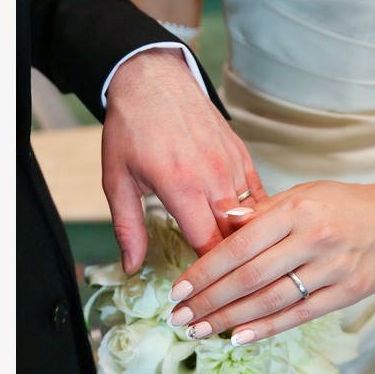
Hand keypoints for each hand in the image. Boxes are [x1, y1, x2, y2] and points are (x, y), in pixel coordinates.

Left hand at [101, 48, 266, 272]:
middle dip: (231, 266)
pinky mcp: (243, 155)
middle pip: (236, 237)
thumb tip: (131, 267)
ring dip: (247, 244)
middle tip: (224, 290)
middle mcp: (214, 177)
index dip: (208, 276)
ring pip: (252, 219)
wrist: (152, 79)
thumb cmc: (130, 129)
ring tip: (243, 269)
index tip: (203, 294)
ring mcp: (233, 164)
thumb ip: (127, 227)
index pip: (208, 246)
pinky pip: (258, 196)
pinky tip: (253, 237)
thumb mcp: (117, 180)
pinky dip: (255, 219)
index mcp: (181, 186)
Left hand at [165, 179, 374, 343]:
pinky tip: (240, 337)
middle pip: (249, 277)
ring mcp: (333, 268)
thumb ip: (262, 210)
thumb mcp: (304, 193)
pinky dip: (267, 327)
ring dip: (230, 319)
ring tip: (200, 331)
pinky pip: (300, 314)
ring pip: (270, 300)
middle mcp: (313, 238)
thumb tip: (220, 221)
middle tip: (179, 318)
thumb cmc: (347, 203)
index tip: (178, 290)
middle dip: (209, 301)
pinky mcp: (348, 291)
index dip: (204, 271)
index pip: (239, 245)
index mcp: (297, 209)